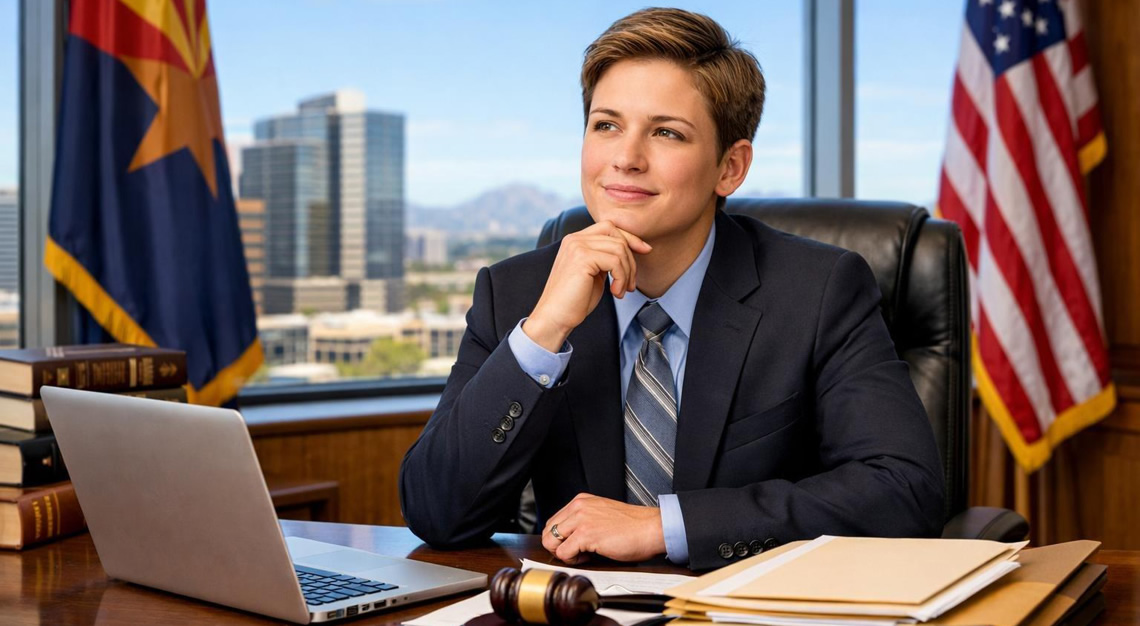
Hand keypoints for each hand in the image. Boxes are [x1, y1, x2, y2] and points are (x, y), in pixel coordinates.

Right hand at [524, 222, 651, 351]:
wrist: (555, 317)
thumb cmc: (575, 300)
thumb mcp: (594, 273)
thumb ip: (606, 258)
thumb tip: (632, 249)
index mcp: (575, 240)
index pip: (609, 227)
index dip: (630, 237)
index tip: (645, 250)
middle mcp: (574, 239)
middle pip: (617, 236)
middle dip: (631, 260)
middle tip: (630, 284)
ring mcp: (577, 247)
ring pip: (619, 249)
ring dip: (627, 272)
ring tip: (622, 290)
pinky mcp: (582, 258)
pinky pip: (615, 262)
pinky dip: (621, 278)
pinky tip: (615, 292)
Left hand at [541, 493, 665, 564]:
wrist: (651, 528)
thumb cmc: (633, 526)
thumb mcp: (602, 515)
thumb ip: (584, 521)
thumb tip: (568, 538)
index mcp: (581, 501)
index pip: (554, 521)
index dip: (562, 538)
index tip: (576, 544)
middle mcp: (578, 507)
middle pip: (548, 531)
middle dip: (559, 546)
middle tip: (578, 552)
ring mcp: (581, 519)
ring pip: (550, 541)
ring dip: (564, 553)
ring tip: (583, 554)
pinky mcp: (585, 534)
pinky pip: (563, 553)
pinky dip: (573, 560)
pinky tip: (589, 556)